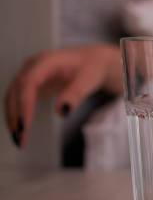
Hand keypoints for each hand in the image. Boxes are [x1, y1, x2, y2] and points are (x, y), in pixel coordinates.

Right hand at [4, 44, 121, 147]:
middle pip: (16, 91)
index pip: (29, 83)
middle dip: (15, 116)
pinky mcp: (30, 83)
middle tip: (21, 139)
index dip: (24, 104)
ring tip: (19, 139)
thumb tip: (62, 111)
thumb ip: (76, 93)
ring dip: (13, 117)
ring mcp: (29, 73)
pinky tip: (21, 130)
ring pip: (13, 96)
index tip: (24, 125)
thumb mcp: (89, 79)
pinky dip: (17, 114)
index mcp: (47, 61)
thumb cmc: (92, 67)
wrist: (93, 60)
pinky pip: (18, 99)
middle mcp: (33, 66)